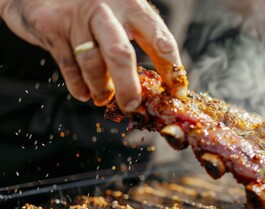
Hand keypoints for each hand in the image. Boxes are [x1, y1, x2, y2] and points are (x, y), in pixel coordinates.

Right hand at [0, 0, 187, 111]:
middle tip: (133, 106)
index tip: (176, 91)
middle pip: (120, 54)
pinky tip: (86, 93)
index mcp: (131, 5)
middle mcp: (105, 8)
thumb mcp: (125, 15)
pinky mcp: (52, 27)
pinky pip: (68, 66)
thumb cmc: (98, 10)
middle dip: (128, 86)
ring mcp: (77, 17)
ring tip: (106, 98)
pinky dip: (79, 86)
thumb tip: (168, 81)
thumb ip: (145, 39)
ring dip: (101, 88)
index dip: (170, 67)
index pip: (158, 37)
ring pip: (91, 63)